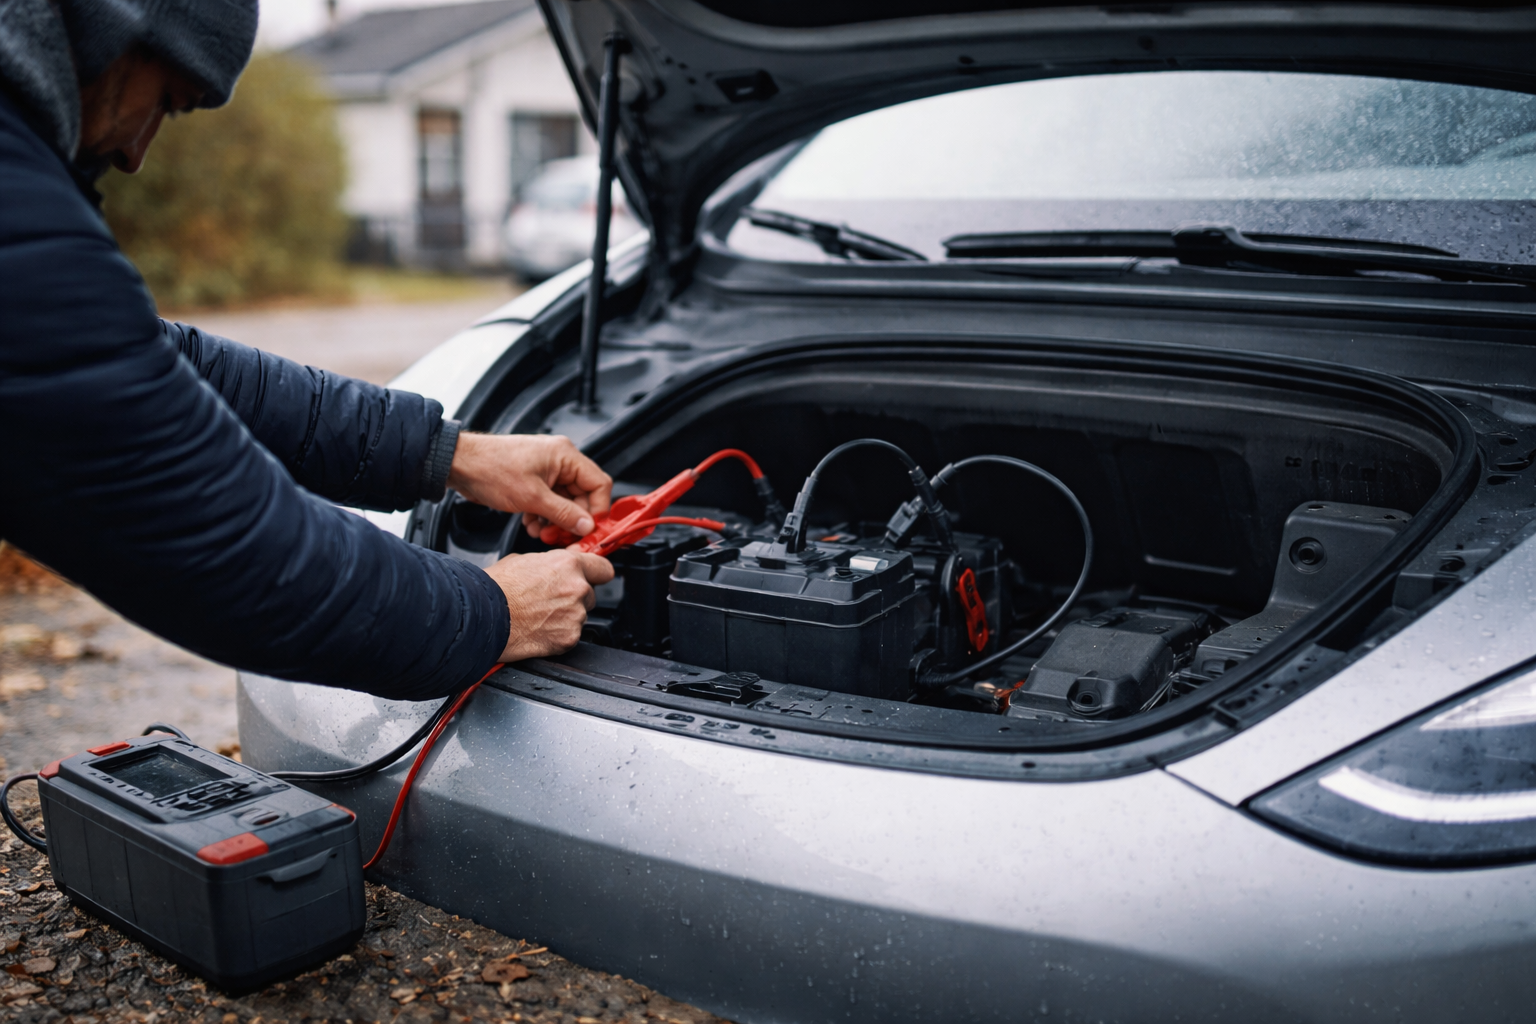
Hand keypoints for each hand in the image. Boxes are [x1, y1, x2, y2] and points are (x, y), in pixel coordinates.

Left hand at [448, 433, 612, 538]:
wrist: (459, 464)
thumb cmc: (490, 468)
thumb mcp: (532, 497)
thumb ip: (564, 513)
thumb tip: (587, 526)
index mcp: (565, 455)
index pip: (599, 484)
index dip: (597, 510)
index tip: (588, 530)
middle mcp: (559, 460)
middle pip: (582, 496)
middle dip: (572, 520)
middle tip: (561, 537)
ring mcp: (546, 471)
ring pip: (565, 502)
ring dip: (556, 521)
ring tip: (541, 532)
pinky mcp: (533, 480)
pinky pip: (549, 502)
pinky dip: (543, 516)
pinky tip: (531, 524)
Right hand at [485, 549, 614, 660]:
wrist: (481, 616)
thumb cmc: (495, 588)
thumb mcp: (523, 560)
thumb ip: (549, 564)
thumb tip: (555, 568)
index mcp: (568, 564)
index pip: (603, 568)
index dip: (596, 573)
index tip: (594, 578)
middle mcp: (577, 588)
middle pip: (590, 594)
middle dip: (574, 597)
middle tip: (549, 601)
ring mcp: (575, 615)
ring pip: (580, 616)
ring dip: (565, 617)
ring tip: (538, 616)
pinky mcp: (568, 638)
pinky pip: (570, 635)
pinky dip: (558, 635)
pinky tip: (538, 630)